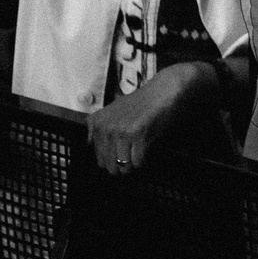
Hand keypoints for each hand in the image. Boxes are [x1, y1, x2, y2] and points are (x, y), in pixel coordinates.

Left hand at [87, 62, 203, 175]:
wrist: (160, 92)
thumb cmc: (140, 105)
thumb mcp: (112, 115)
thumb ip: (101, 133)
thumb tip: (101, 161)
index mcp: (96, 123)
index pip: (99, 159)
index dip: (113, 161)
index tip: (122, 156)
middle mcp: (105, 127)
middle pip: (110, 165)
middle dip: (122, 166)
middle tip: (132, 156)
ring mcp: (120, 131)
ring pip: (123, 166)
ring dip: (133, 165)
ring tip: (139, 152)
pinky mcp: (136, 134)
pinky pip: (137, 161)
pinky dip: (143, 160)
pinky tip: (145, 148)